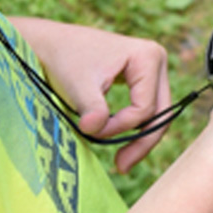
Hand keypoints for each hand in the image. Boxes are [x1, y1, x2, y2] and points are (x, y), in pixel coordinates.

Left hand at [10, 17, 173, 173]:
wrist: (51, 45)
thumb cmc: (64, 60)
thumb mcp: (78, 86)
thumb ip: (91, 108)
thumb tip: (94, 129)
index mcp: (148, 56)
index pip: (145, 107)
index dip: (121, 126)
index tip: (91, 130)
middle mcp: (157, 60)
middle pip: (161, 112)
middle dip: (142, 141)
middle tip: (121, 167)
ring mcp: (152, 69)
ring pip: (156, 114)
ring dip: (139, 137)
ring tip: (121, 162)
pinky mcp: (143, 78)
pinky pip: (146, 109)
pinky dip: (133, 127)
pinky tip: (120, 142)